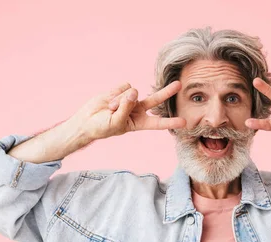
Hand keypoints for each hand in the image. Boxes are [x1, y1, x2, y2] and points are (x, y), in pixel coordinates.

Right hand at [68, 81, 186, 140]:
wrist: (86, 120)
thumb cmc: (102, 127)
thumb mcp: (116, 122)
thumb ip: (126, 108)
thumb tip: (134, 91)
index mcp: (140, 123)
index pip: (158, 122)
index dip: (170, 122)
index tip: (184, 122)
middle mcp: (138, 110)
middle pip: (156, 100)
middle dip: (167, 92)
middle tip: (179, 84)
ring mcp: (130, 99)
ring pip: (132, 93)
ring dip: (119, 100)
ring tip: (110, 109)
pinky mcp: (121, 90)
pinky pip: (123, 87)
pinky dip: (115, 93)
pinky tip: (108, 100)